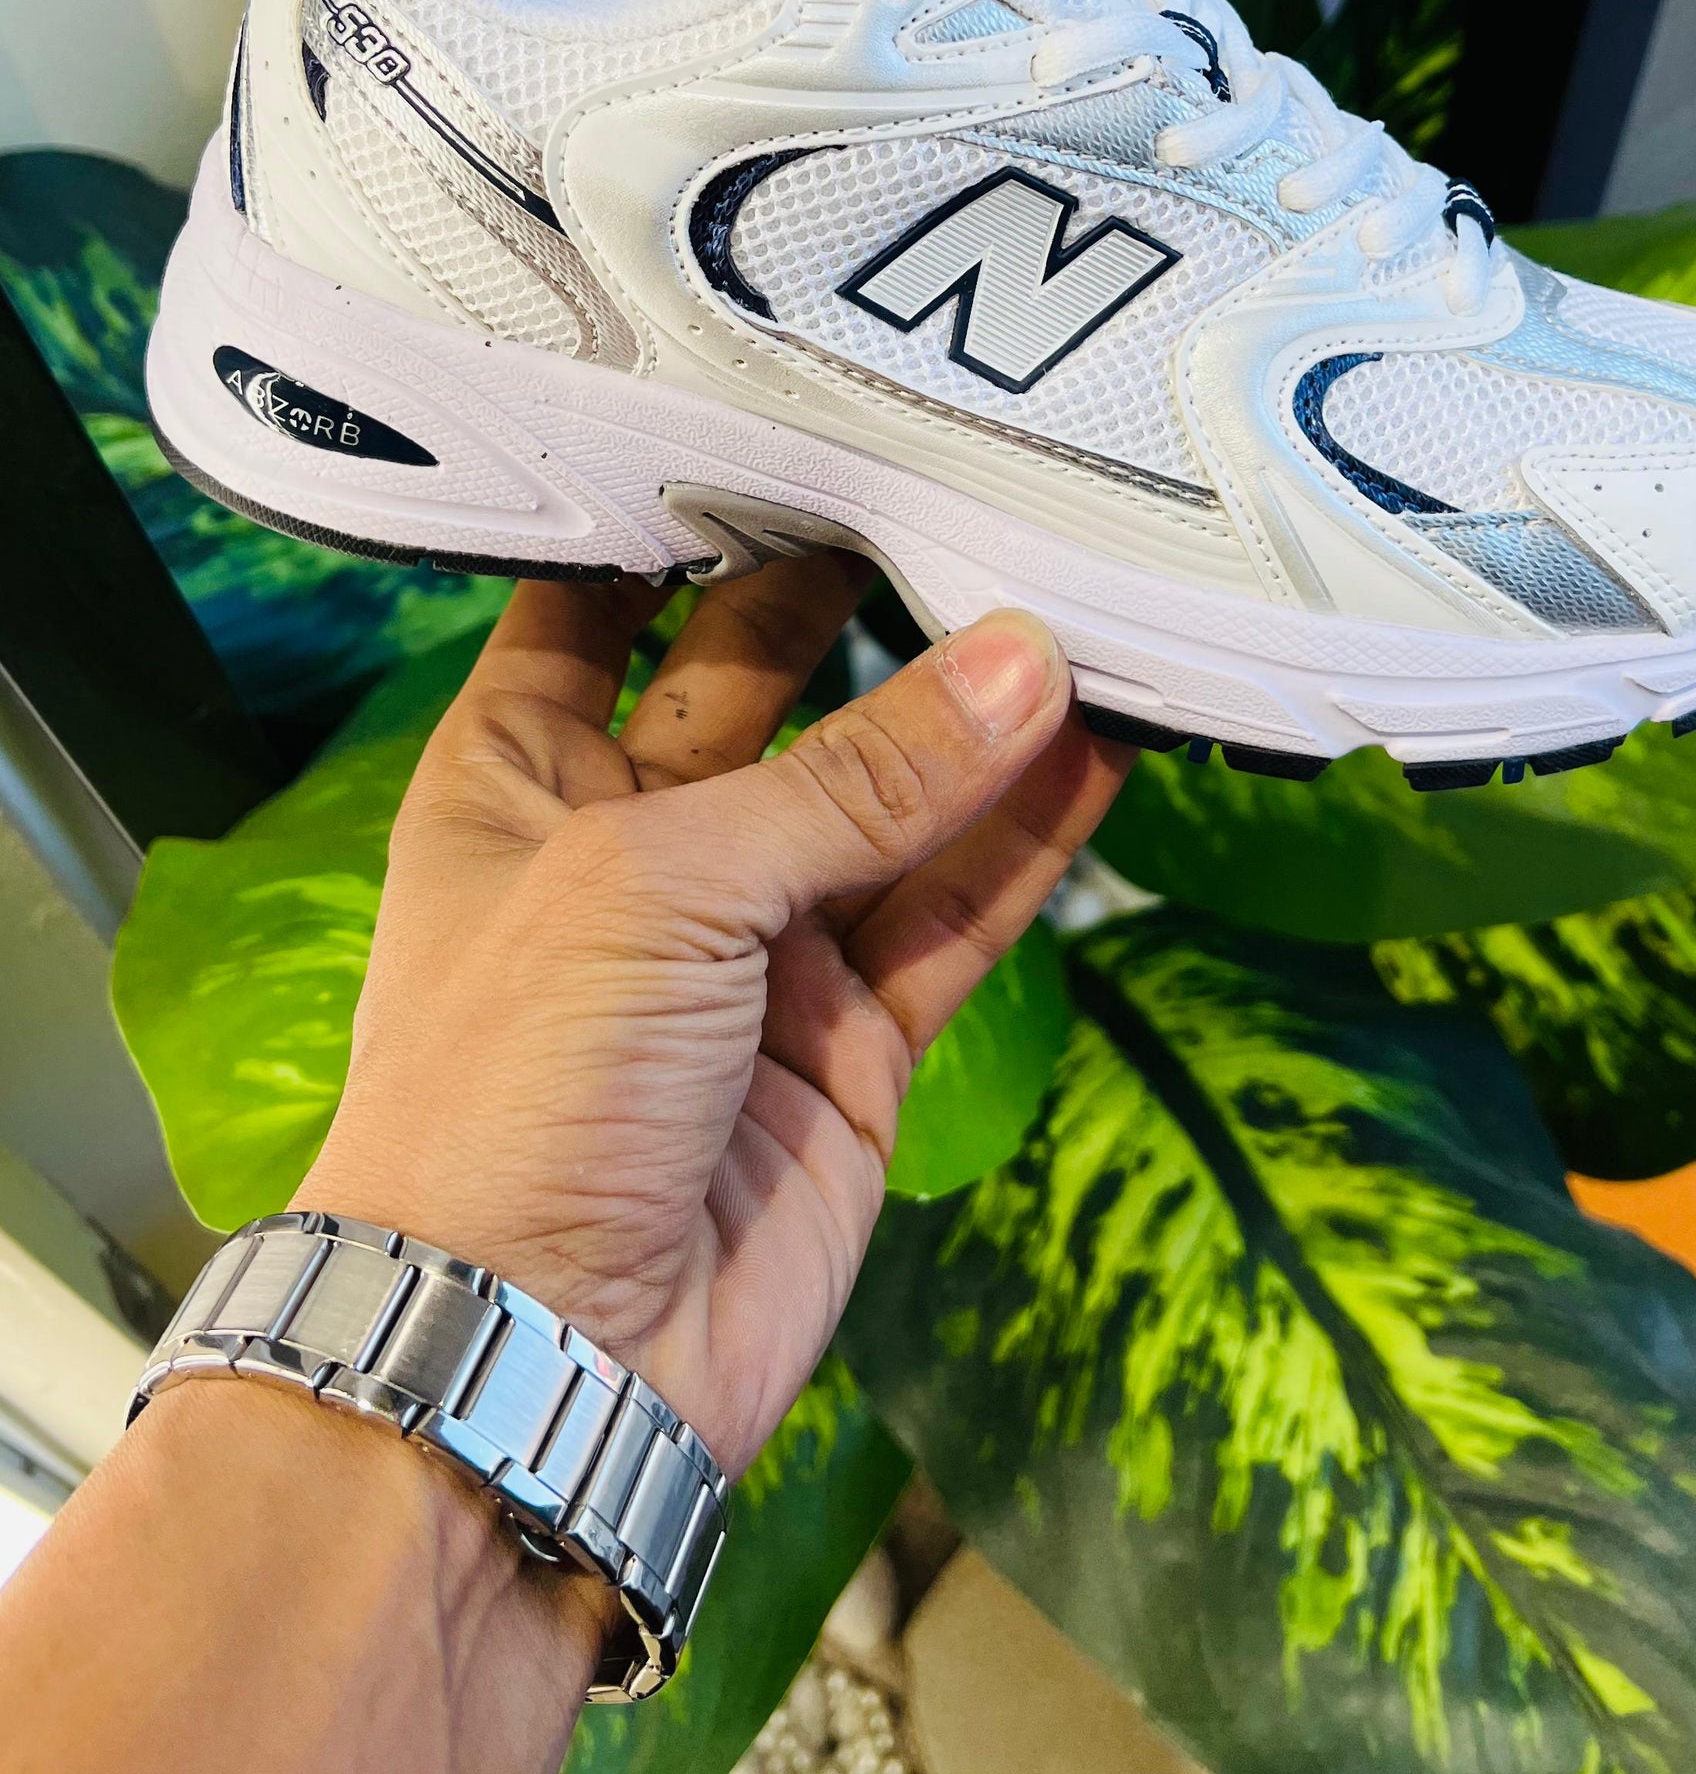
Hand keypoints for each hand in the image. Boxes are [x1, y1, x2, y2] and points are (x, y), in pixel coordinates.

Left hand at [295, 557, 1126, 1476]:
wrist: (533, 1365)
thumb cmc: (517, 1086)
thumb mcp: (662, 885)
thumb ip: (853, 780)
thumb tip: (1025, 660)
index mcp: (525, 775)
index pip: (603, 601)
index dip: (687, 514)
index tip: (794, 408)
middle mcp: (640, 841)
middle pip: (767, 681)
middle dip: (864, 598)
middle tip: (977, 484)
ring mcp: (755, 943)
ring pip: (888, 799)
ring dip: (977, 716)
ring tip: (1084, 602)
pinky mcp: (851, 1039)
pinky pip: (953, 913)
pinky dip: (1026, 840)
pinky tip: (1101, 748)